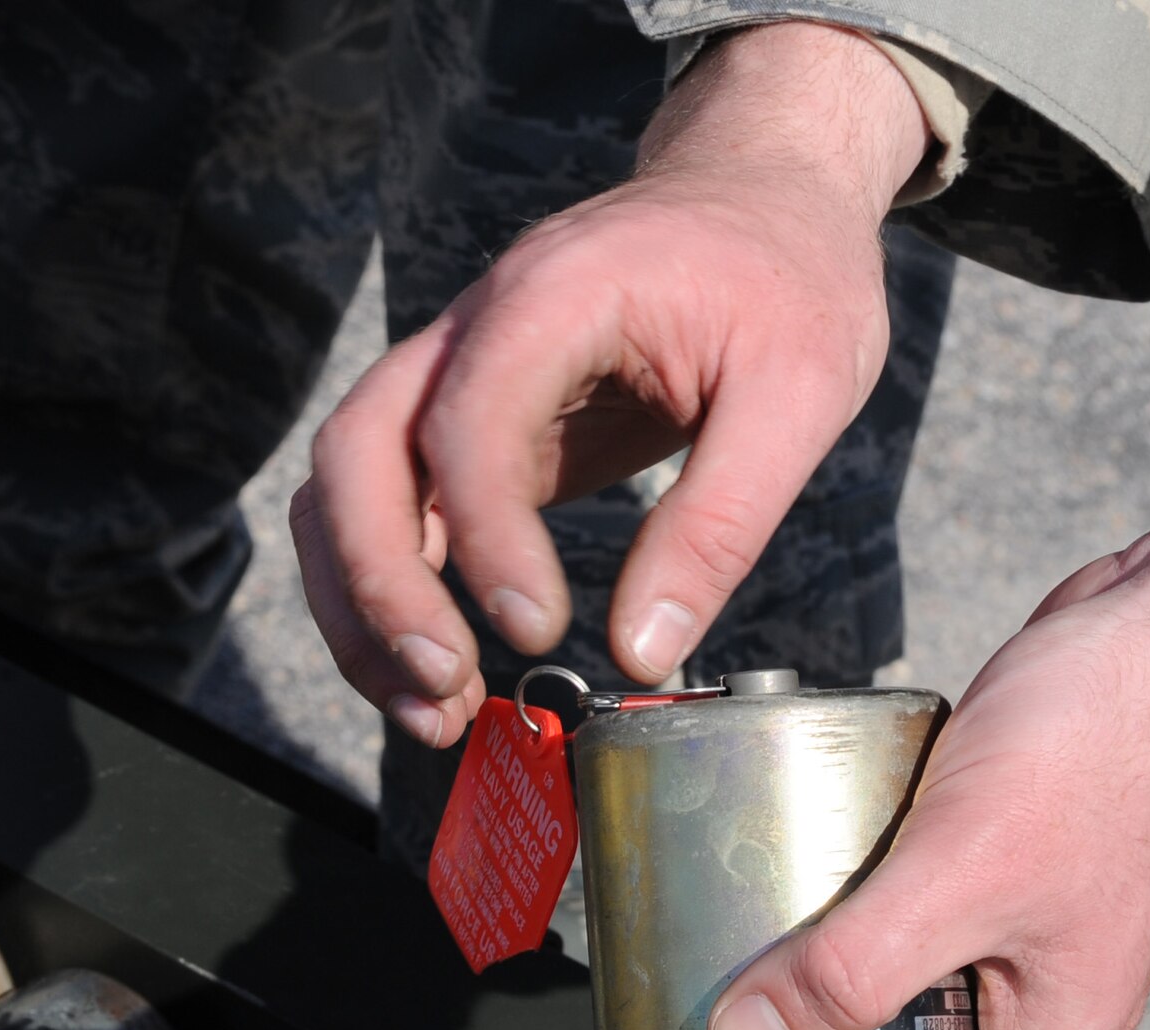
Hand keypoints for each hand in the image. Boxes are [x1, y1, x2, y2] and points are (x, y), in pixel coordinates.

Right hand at [290, 23, 929, 747]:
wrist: (763, 197)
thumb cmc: (789, 276)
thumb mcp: (801, 391)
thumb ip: (721, 520)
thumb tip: (644, 650)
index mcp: (554, 296)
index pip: (466, 421)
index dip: (484, 537)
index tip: (536, 631)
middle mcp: (477, 330)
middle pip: (357, 452)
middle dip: (379, 583)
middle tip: (445, 689)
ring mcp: (462, 378)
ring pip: (347, 487)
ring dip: (364, 606)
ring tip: (434, 713)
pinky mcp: (477, 429)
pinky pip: (397, 510)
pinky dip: (397, 595)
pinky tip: (445, 674)